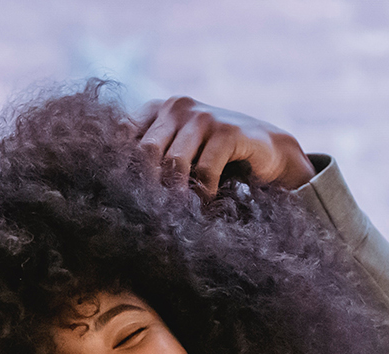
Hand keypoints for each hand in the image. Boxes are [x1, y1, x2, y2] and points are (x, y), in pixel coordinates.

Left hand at [133, 96, 317, 195]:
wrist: (269, 153)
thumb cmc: (217, 158)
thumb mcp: (181, 154)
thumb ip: (154, 161)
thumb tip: (119, 190)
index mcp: (159, 110)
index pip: (123, 133)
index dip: (122, 166)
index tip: (125, 195)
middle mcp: (177, 107)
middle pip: (145, 151)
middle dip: (149, 185)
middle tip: (155, 211)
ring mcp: (203, 116)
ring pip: (174, 163)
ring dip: (178, 194)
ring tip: (182, 212)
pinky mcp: (228, 130)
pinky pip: (205, 170)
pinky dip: (205, 194)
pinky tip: (209, 203)